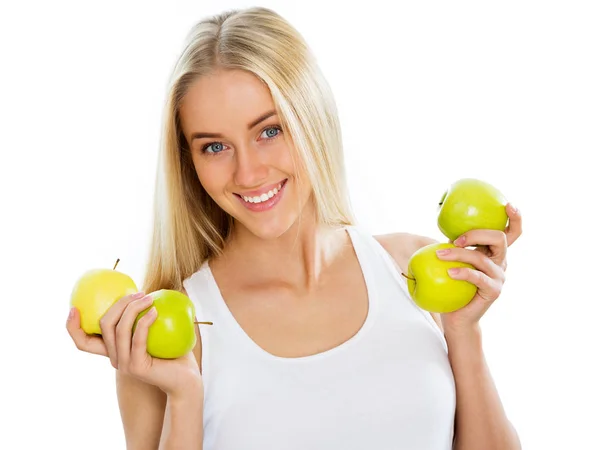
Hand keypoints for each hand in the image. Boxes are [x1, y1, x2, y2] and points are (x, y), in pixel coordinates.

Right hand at [66, 292, 201, 396]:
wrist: (186, 380)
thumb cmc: (173, 352)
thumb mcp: (156, 331)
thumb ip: (145, 316)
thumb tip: (143, 290)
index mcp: (114, 350)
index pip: (83, 341)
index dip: (72, 326)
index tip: (73, 307)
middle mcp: (114, 358)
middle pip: (103, 325)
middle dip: (119, 303)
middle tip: (138, 293)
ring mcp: (124, 364)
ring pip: (118, 329)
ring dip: (132, 308)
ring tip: (149, 298)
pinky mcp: (137, 367)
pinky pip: (137, 338)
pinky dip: (144, 321)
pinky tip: (155, 310)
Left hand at [435, 203, 522, 333]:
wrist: (457, 317)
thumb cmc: (452, 286)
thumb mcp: (453, 261)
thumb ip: (454, 246)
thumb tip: (439, 226)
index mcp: (494, 253)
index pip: (512, 233)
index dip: (515, 218)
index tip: (509, 205)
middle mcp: (501, 262)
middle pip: (499, 238)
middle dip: (477, 234)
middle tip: (456, 239)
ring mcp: (499, 277)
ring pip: (482, 257)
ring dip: (459, 253)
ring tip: (440, 254)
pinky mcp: (493, 290)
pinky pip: (478, 277)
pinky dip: (463, 272)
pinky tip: (450, 272)